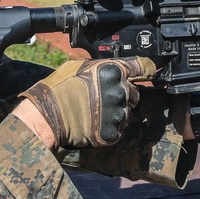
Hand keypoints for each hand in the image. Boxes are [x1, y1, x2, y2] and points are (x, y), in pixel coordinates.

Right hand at [19, 57, 156, 147]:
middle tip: (101, 99)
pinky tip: (93, 123)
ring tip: (93, 112)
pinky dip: (109, 127)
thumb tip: (112, 66)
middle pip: (134, 93)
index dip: (147, 68)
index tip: (154, 69)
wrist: (45, 116)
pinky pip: (118, 128)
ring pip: (126, 112)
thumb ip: (101, 66)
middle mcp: (119, 91)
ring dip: (115, 112)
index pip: (139, 67)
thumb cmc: (57, 89)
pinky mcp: (112, 132)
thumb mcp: (78, 66)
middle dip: (123, 95)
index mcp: (112, 72)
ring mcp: (117, 113)